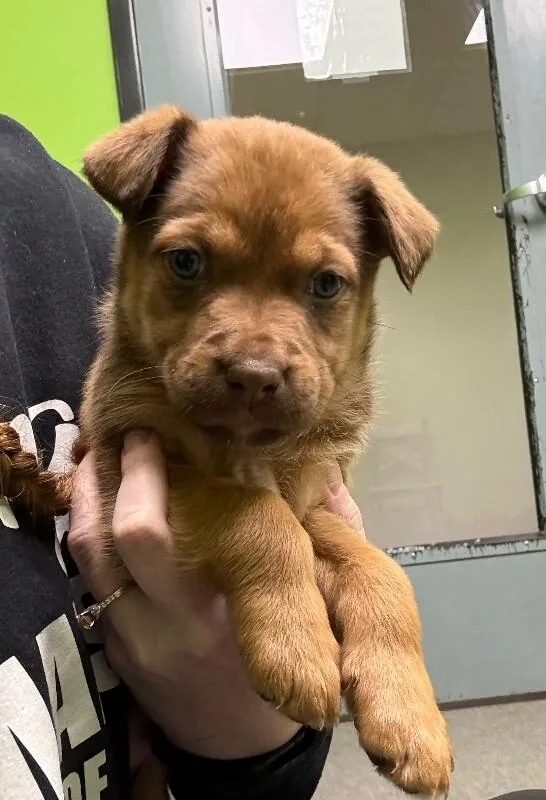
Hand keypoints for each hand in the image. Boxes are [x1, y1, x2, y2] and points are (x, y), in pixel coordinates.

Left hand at [68, 431, 363, 760]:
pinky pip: (91, 576)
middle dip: (112, 475)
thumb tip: (330, 474)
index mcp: (205, 615)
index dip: (144, 476)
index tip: (153, 433)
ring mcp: (127, 637)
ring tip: (105, 454)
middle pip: (106, 538)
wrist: (240, 748)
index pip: (150, 536)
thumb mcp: (310, 612)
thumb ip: (328, 541)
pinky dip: (96, 529)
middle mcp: (155, 624)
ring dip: (89, 496)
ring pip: (86, 554)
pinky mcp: (112, 644)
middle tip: (128, 433)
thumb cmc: (290, 671)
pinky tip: (112, 501)